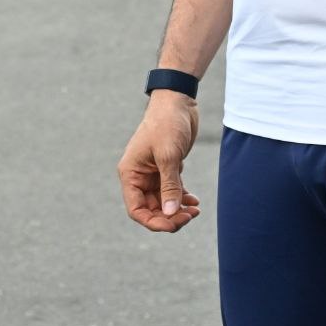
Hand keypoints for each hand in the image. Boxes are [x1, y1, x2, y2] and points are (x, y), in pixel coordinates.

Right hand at [117, 90, 202, 232]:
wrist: (178, 101)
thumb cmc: (167, 124)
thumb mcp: (168, 156)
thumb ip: (169, 186)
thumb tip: (170, 213)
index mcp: (130, 173)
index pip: (136, 209)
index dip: (153, 222)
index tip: (174, 223)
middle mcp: (139, 176)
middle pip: (151, 209)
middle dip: (169, 216)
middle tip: (190, 216)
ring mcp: (153, 173)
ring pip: (163, 202)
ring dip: (177, 209)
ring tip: (195, 209)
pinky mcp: (166, 168)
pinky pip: (171, 192)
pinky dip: (182, 199)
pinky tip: (194, 201)